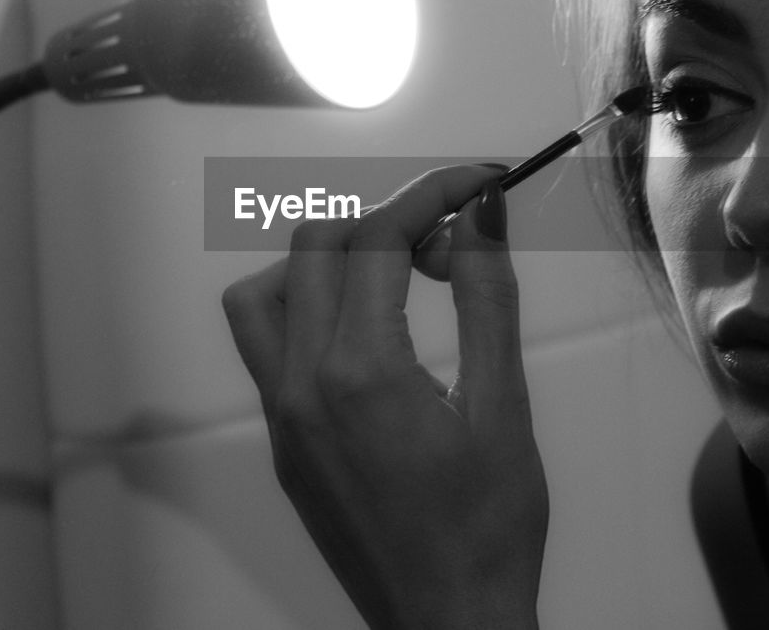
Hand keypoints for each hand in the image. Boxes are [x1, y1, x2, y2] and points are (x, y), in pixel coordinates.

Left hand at [222, 165, 547, 629]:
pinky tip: (367, 335)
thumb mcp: (503, 408)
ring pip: (264, 294)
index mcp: (360, 372)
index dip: (432, 195)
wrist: (447, 623)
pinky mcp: (281, 443)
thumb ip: (487, 299)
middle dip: (383, 219)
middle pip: (315, 248)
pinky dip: (306, 310)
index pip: (379, 239)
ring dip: (322, 261)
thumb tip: (484, 215)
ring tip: (392, 279)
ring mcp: (281, 416)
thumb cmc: (489, 529)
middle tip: (448, 238)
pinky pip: (266, 347)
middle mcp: (301, 386)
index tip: (478, 183)